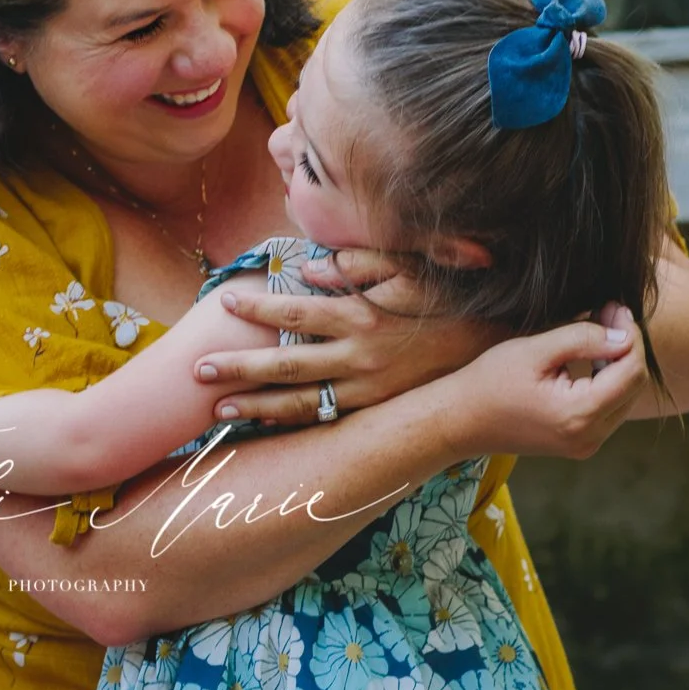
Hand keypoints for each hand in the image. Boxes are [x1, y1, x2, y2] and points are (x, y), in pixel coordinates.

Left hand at [193, 251, 492, 425]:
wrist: (491, 347)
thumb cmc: (447, 298)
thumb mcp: (411, 269)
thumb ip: (362, 263)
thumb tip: (314, 268)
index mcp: (363, 317)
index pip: (297, 310)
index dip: (258, 306)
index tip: (224, 299)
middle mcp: (360, 359)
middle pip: (286, 366)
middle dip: (239, 369)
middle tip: (197, 371)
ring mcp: (368, 391)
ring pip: (302, 404)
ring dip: (257, 409)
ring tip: (217, 412)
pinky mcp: (376, 411)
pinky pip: (327, 421)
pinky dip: (293, 426)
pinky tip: (264, 426)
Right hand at [451, 308, 646, 461]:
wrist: (463, 420)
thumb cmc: (490, 382)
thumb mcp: (535, 350)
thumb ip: (583, 338)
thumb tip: (623, 334)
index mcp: (578, 414)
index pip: (631, 371)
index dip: (630, 335)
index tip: (614, 307)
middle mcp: (589, 437)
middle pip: (634, 385)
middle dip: (626, 346)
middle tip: (607, 313)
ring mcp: (586, 444)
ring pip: (626, 397)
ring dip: (619, 362)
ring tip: (599, 330)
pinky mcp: (580, 443)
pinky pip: (610, 408)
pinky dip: (608, 380)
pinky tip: (591, 357)